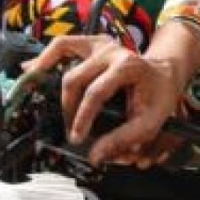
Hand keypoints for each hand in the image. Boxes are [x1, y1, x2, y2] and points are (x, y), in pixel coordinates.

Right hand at [27, 28, 199, 166]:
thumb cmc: (158, 97)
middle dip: (68, 107)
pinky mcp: (93, 43)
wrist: (166, 74)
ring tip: (41, 97)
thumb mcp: (150, 122)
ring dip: (50, 76)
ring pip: (64, 51)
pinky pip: (64, 43)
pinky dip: (47, 54)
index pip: (95, 92)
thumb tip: (94, 156)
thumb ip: (123, 139)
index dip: (82, 117)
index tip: (77, 138)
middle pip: (75, 77)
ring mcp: (101, 44)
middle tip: (71, 130)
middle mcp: (113, 50)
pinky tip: (33, 68)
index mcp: (129, 66)